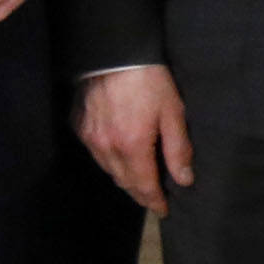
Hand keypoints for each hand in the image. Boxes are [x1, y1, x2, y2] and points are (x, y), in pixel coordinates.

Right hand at [74, 65, 194, 213]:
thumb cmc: (149, 80)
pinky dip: (109, 160)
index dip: (154, 201)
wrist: (113, 53)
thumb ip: (178, 149)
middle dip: (140, 192)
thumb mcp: (173, 112)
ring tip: (140, 181)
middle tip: (154, 198)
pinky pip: (96, 153)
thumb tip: (184, 179)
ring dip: (125, 178)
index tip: (164, 211)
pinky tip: (120, 156)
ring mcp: (89, 138)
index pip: (144, 185)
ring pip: (108, 169)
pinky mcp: (78, 126)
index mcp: (132, 147)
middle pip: (124, 181)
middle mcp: (106, 148)